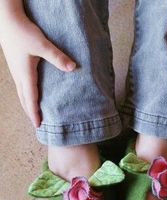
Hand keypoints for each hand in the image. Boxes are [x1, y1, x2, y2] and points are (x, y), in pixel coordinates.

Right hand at [0, 11, 76, 127]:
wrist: (6, 20)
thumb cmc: (22, 32)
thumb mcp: (42, 45)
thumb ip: (57, 57)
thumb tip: (72, 68)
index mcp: (25, 75)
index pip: (31, 99)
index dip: (34, 113)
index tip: (38, 125)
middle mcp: (19, 76)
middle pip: (24, 100)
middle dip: (30, 112)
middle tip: (37, 124)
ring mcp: (16, 72)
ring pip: (21, 93)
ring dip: (27, 105)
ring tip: (33, 113)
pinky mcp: (16, 66)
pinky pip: (20, 86)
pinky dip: (25, 95)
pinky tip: (29, 94)